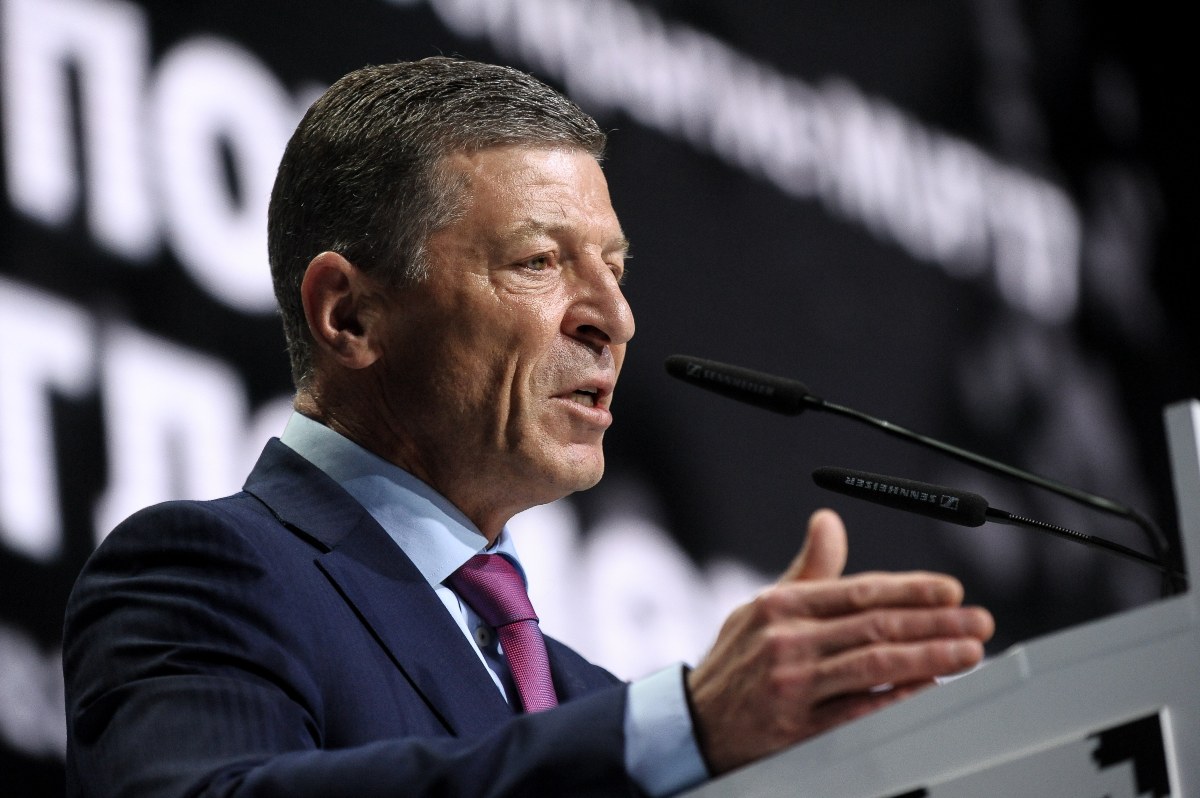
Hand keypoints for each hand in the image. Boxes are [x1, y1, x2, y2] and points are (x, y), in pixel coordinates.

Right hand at [686, 509, 993, 773]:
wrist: (696, 723)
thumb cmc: (738, 662)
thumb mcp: (763, 607)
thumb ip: (808, 569)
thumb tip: (829, 522)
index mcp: (781, 605)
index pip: (859, 591)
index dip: (911, 589)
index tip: (951, 590)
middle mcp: (787, 641)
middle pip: (875, 626)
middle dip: (935, 622)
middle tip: (977, 622)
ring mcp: (793, 685)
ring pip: (874, 665)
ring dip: (929, 657)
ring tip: (968, 653)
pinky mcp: (798, 728)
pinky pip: (859, 711)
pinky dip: (898, 698)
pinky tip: (929, 688)